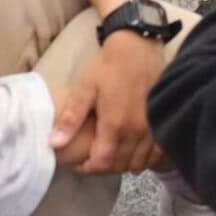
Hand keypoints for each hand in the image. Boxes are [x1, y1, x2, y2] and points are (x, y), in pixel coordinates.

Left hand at [51, 33, 167, 174]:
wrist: (139, 46)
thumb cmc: (108, 66)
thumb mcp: (84, 89)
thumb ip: (71, 119)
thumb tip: (54, 144)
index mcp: (115, 125)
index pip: (102, 163)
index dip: (88, 168)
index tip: (79, 163)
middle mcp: (136, 131)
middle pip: (121, 165)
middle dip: (104, 167)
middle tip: (92, 159)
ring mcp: (152, 128)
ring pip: (139, 162)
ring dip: (124, 164)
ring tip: (110, 156)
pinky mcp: (161, 122)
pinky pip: (156, 153)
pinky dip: (145, 159)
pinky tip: (134, 153)